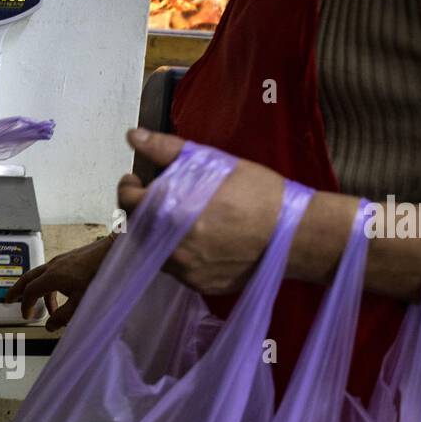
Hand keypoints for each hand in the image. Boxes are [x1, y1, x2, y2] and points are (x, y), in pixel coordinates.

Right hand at [4, 233, 114, 329]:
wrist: (113, 251)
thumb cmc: (99, 274)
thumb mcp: (81, 301)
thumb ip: (64, 316)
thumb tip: (50, 326)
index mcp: (51, 277)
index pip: (30, 292)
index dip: (25, 306)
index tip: (26, 316)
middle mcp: (52, 266)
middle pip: (27, 278)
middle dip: (17, 290)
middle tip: (9, 300)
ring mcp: (60, 261)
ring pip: (39, 275)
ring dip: (37, 291)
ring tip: (45, 307)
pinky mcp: (69, 259)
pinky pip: (51, 273)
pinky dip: (49, 285)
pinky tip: (60, 294)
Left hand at [117, 128, 286, 294]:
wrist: (293, 233)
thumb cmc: (257, 192)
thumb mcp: (213, 162)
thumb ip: (167, 150)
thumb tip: (133, 136)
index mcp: (170, 213)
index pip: (127, 203)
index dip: (127, 188)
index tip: (135, 180)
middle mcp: (171, 247)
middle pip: (137, 229)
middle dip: (142, 211)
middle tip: (157, 197)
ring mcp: (185, 270)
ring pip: (154, 251)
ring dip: (158, 234)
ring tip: (179, 218)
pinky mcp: (198, 285)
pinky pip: (176, 269)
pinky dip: (179, 253)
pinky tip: (199, 239)